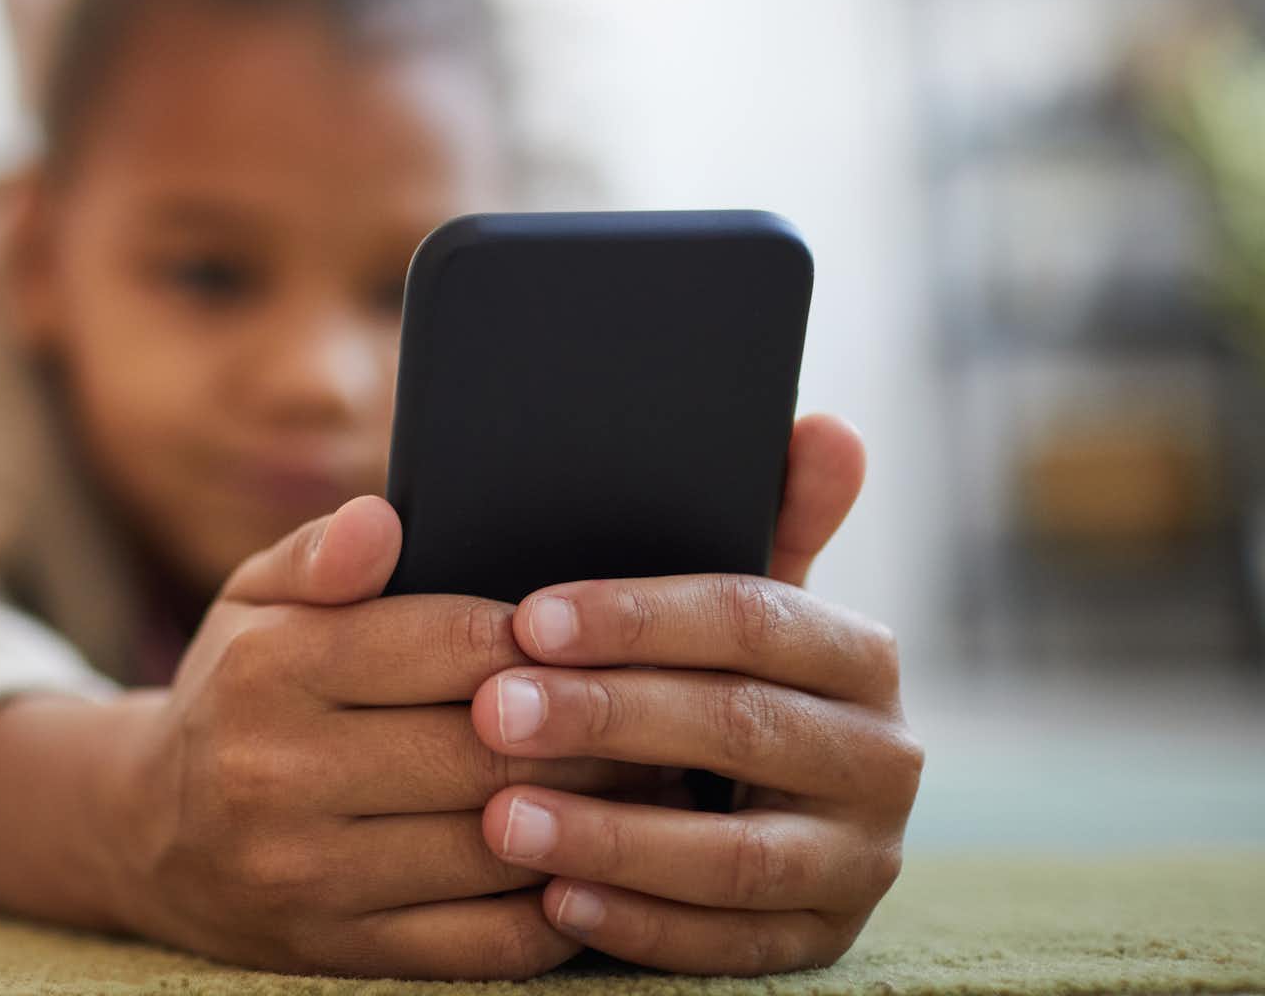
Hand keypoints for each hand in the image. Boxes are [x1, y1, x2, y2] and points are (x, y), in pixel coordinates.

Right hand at [85, 496, 662, 978]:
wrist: (148, 835)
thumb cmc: (236, 694)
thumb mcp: (252, 602)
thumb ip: (320, 554)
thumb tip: (384, 518)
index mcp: (269, 669)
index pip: (445, 642)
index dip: (542, 637)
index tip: (599, 636)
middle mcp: (277, 773)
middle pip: (484, 748)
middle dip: (591, 730)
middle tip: (663, 714)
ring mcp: (308, 874)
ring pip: (495, 846)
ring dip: (594, 819)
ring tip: (657, 789)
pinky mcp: (338, 952)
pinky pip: (483, 942)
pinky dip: (558, 909)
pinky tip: (595, 867)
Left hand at [470, 414, 920, 973]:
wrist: (738, 805)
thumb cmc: (702, 674)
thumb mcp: (727, 601)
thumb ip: (766, 515)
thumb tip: (825, 428)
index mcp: (858, 652)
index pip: (754, 619)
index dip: (640, 618)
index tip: (529, 619)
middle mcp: (883, 756)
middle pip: (739, 728)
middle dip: (606, 720)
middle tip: (488, 711)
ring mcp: (862, 860)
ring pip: (738, 855)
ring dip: (612, 835)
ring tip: (501, 818)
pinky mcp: (823, 944)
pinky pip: (731, 947)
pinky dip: (640, 925)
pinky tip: (553, 900)